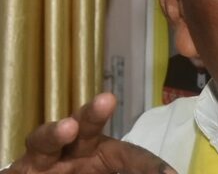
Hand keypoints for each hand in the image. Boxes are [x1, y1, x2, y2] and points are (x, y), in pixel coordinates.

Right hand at [2, 93, 175, 173]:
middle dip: (94, 113)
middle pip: (86, 128)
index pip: (128, 155)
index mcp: (101, 155)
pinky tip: (22, 169)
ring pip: (46, 140)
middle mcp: (72, 151)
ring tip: (66, 128)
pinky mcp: (19, 170)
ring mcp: (42, 160)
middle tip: (107, 100)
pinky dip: (23, 165)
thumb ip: (128, 173)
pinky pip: (20, 165)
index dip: (148, 164)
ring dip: (55, 132)